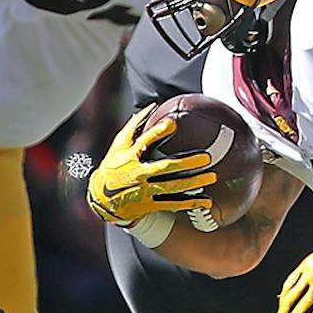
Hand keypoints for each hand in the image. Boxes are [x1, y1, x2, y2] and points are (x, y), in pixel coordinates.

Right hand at [88, 106, 215, 225]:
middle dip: (186, 163)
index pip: (144, 142)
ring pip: (172, 187)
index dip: (157, 132)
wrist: (101, 199)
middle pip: (164, 168)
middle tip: (206, 158)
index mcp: (129, 157)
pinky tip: (206, 202)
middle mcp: (137, 174)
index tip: (172, 124)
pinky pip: (172, 204)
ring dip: (193, 183)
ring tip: (212, 177)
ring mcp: (143, 191)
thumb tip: (152, 106)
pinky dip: (190, 203)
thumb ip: (134, 126)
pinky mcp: (149, 205)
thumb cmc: (113, 166)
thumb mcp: (118, 146)